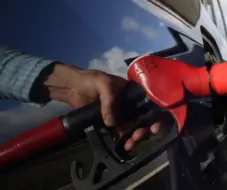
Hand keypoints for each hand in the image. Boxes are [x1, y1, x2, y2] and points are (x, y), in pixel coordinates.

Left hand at [41, 63, 159, 149]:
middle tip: (137, 136)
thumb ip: (109, 100)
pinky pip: (121, 133)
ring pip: (134, 128)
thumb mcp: (103, 83)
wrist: (72, 87)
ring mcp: (121, 114)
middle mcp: (130, 104)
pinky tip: (124, 146)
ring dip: (135, 137)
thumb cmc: (90, 80)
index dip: (154, 116)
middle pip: (144, 119)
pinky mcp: (111, 123)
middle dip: (144, 130)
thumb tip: (112, 123)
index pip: (148, 104)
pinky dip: (125, 140)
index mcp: (133, 92)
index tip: (154, 126)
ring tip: (130, 144)